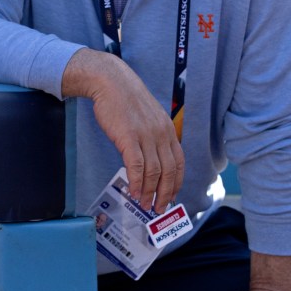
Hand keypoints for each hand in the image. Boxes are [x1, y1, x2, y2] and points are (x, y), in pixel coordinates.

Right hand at [63, 48, 183, 210]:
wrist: (111, 82)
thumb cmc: (126, 100)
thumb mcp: (148, 117)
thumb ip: (153, 136)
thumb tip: (151, 158)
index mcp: (167, 131)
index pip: (179, 164)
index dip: (175, 184)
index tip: (170, 197)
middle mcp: (161, 135)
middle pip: (169, 172)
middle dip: (164, 194)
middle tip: (158, 208)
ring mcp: (146, 136)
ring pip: (153, 172)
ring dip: (149, 192)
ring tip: (144, 204)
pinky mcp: (129, 137)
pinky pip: (136, 166)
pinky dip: (137, 182)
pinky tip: (133, 191)